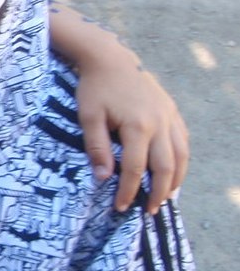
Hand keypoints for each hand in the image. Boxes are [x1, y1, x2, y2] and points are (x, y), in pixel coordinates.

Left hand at [76, 63, 188, 213]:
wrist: (111, 58)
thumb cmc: (94, 88)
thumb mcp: (88, 117)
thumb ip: (97, 147)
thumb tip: (103, 178)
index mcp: (138, 126)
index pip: (135, 169)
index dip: (129, 191)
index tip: (121, 207)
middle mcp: (159, 123)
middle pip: (165, 168)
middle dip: (158, 193)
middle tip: (150, 211)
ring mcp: (169, 116)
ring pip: (181, 156)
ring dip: (175, 180)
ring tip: (166, 198)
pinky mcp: (172, 110)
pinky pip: (183, 140)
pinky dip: (181, 160)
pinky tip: (174, 171)